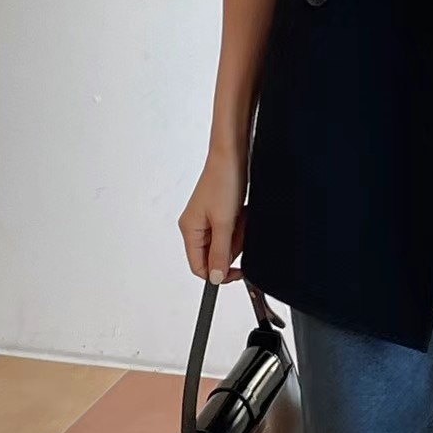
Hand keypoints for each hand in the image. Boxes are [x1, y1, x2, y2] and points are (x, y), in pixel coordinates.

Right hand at [179, 148, 247, 284]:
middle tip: (239, 232)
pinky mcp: (220, 212)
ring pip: (226, 243)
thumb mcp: (223, 222)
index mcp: (189, 230)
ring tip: (241, 218)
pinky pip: (231, 230)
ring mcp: (208, 219)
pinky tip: (242, 213)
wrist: (232, 155)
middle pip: (214, 255)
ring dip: (238, 235)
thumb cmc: (222, 180)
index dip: (218, 273)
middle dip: (232, 247)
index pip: (199, 266)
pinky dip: (240, 225)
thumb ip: (220, 252)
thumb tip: (216, 277)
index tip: (236, 272)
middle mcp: (195, 226)